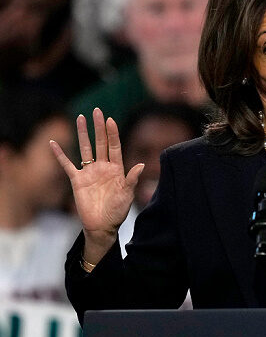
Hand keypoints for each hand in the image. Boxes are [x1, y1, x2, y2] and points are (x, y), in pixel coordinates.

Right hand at [50, 108, 143, 259]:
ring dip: (83, 134)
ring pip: (85, 149)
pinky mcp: (77, 180)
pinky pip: (67, 165)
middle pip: (100, 143)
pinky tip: (53, 143)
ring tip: (81, 118)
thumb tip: (140, 165)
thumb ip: (132, 179)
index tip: (110, 120)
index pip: (114, 146)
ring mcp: (89, 172)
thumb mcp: (127, 194)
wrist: (102, 226)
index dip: (112, 133)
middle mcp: (103, 167)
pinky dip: (60, 155)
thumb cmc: (118, 211)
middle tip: (97, 111)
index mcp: (116, 169)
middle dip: (98, 127)